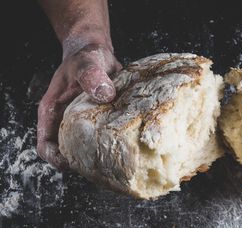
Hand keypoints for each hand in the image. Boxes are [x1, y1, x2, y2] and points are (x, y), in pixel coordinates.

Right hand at [37, 43, 121, 169]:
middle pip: (67, 152)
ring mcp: (81, 123)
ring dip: (97, 154)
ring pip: (85, 149)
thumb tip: (104, 94)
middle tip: (101, 165)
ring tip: (114, 157)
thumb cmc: (85, 58)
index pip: (45, 145)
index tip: (74, 163)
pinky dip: (110, 143)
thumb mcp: (86, 63)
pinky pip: (102, 139)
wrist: (97, 54)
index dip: (56, 158)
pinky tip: (123, 143)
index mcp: (52, 111)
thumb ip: (92, 75)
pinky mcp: (98, 122)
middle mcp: (65, 121)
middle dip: (81, 162)